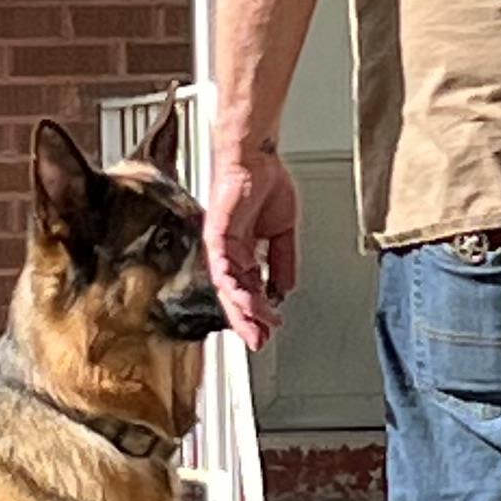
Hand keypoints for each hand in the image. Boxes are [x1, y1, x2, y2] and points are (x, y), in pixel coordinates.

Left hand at [204, 140, 298, 354]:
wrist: (257, 159)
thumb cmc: (266, 184)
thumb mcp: (282, 233)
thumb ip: (282, 261)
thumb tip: (285, 289)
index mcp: (242, 252)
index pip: (249, 290)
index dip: (260, 312)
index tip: (270, 329)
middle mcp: (228, 252)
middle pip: (235, 295)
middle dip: (248, 321)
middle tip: (260, 341)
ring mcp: (220, 246)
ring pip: (228, 288)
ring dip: (244, 310)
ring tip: (258, 326)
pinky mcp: (216, 235)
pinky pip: (224, 268)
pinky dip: (237, 287)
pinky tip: (249, 301)